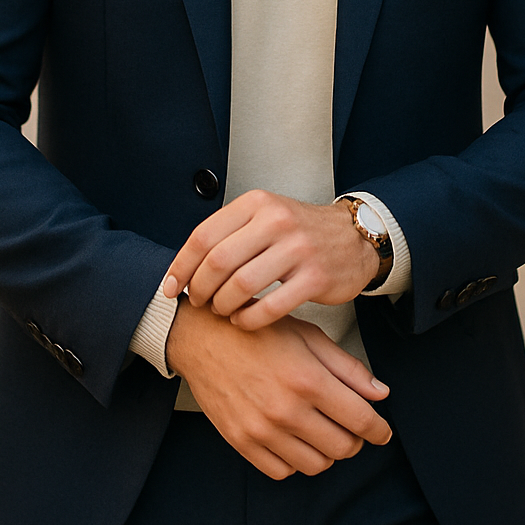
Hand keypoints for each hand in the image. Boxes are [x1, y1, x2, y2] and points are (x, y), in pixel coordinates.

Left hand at [163, 189, 380, 329]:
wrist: (354, 237)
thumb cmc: (300, 231)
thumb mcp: (264, 216)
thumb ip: (228, 233)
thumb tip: (183, 265)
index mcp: (256, 204)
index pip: (204, 235)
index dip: (181, 266)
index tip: (170, 287)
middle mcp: (276, 221)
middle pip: (218, 261)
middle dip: (200, 288)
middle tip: (197, 302)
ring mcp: (298, 249)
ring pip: (241, 285)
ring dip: (223, 305)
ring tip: (221, 311)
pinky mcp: (315, 277)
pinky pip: (270, 307)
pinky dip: (249, 319)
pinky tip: (243, 320)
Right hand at [165, 299, 390, 478]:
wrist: (202, 337)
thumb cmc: (259, 331)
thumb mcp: (308, 336)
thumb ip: (347, 368)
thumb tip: (380, 394)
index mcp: (308, 379)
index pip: (361, 420)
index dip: (379, 430)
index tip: (382, 432)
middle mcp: (287, 410)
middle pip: (343, 448)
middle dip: (355, 440)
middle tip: (349, 426)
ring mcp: (262, 430)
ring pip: (315, 465)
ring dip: (326, 452)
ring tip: (321, 431)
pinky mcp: (241, 442)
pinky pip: (282, 471)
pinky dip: (295, 461)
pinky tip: (294, 439)